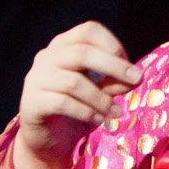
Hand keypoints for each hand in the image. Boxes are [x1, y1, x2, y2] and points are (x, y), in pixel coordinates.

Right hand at [11, 22, 140, 168]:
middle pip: (82, 52)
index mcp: (64, 46)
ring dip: (101, 99)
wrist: (49, 138)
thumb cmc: (78, 107)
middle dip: (114, 66)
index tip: (129, 67)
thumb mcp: (101, 92)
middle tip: (136, 81)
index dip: (113, 45)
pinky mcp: (31, 103)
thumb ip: (114, 81)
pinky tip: (98, 120)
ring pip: (73, 82)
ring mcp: (36, 79)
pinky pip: (62, 103)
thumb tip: (134, 78)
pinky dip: (86, 112)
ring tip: (115, 112)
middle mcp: (46, 57)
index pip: (89, 30)